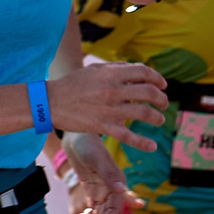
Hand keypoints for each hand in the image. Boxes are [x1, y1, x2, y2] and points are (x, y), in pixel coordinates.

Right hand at [48, 62, 166, 152]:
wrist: (50, 102)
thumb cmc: (72, 84)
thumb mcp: (93, 70)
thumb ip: (116, 68)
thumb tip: (139, 71)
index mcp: (110, 74)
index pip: (144, 72)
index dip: (157, 78)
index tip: (162, 85)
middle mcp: (112, 90)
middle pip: (149, 93)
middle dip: (161, 99)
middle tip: (163, 103)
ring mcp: (109, 109)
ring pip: (145, 113)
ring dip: (157, 117)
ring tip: (159, 120)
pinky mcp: (103, 127)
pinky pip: (129, 137)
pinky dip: (144, 143)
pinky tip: (152, 146)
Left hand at [63, 136, 143, 213]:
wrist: (76, 134)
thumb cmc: (88, 144)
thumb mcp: (97, 158)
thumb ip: (109, 174)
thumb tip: (121, 190)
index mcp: (117, 183)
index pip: (114, 209)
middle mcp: (112, 189)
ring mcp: (102, 189)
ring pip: (98, 212)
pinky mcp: (92, 188)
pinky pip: (92, 206)